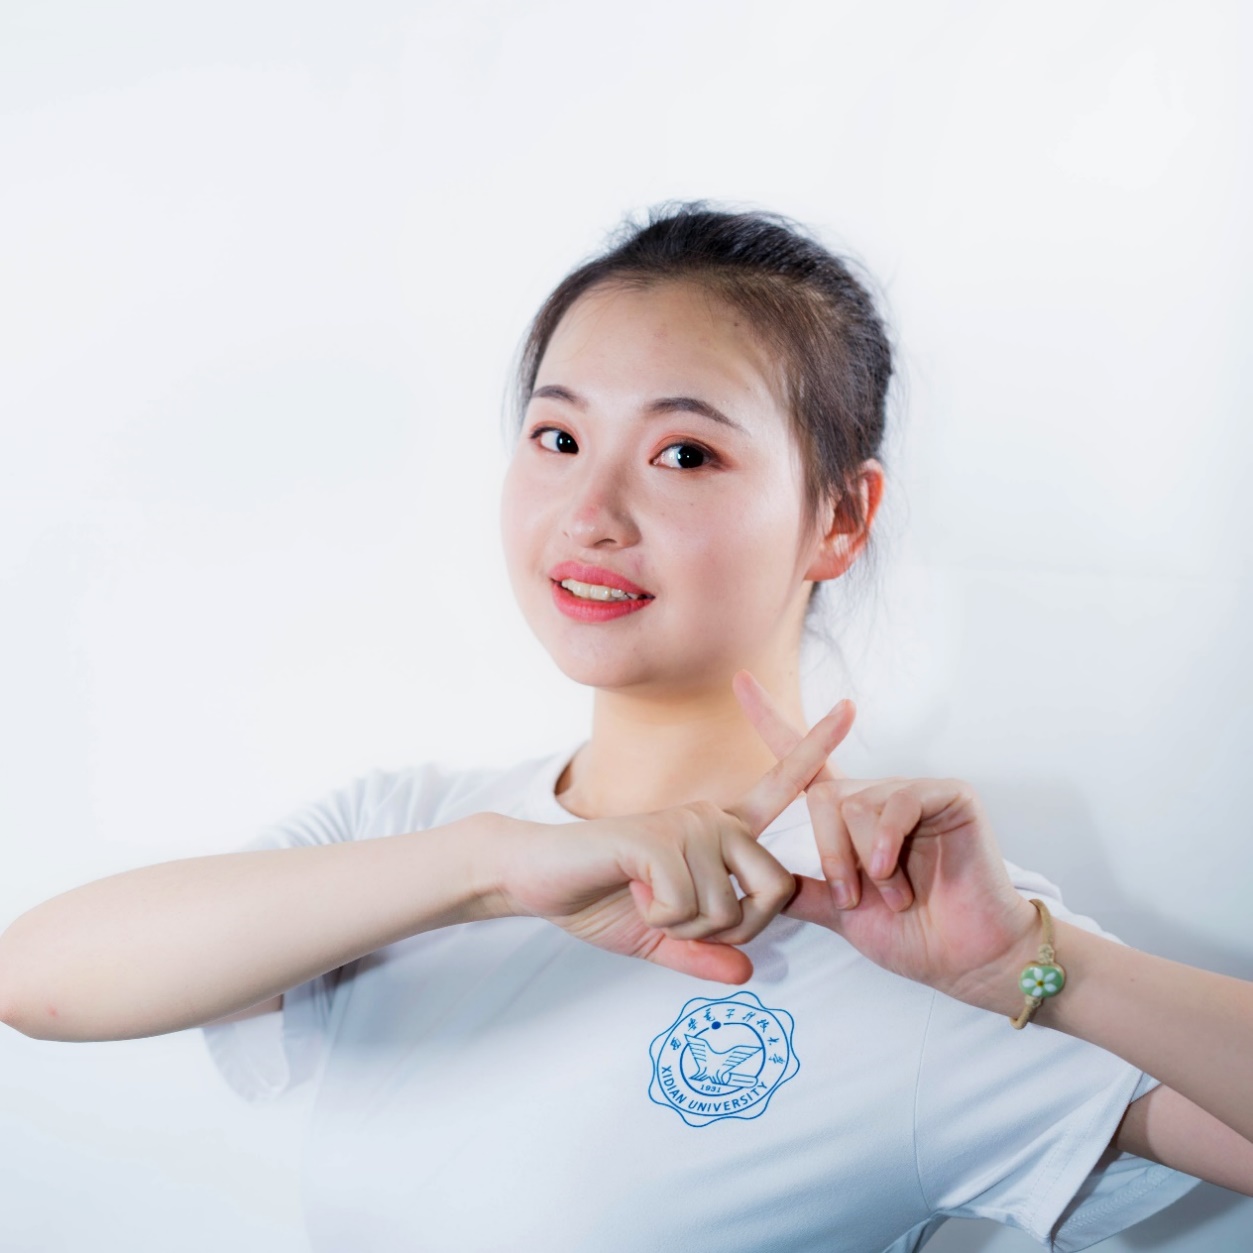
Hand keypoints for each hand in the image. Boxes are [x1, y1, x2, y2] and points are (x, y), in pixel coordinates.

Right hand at [492, 697, 856, 984]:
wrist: (536, 878)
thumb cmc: (597, 898)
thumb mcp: (659, 938)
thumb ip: (705, 953)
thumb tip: (748, 975)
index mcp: (720, 832)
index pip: (780, 787)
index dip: (816, 748)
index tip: (852, 706)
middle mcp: (713, 817)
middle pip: (775, 890)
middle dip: (734, 928)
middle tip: (680, 916)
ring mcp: (687, 823)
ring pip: (727, 908)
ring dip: (684, 924)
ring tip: (646, 895)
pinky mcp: (658, 837)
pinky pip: (688, 904)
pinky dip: (659, 917)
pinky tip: (632, 890)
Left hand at [732, 671, 1038, 1008]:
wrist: (966, 958)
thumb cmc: (911, 935)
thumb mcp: (840, 913)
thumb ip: (800, 889)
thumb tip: (751, 878)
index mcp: (850, 817)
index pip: (804, 761)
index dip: (770, 719)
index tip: (740, 681)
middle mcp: (879, 796)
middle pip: (821, 795)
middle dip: (829, 854)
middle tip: (853, 897)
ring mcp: (915, 791)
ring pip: (854, 804)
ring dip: (861, 860)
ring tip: (890, 894)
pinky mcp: (949, 794)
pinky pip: (897, 803)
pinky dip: (886, 844)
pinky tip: (892, 872)